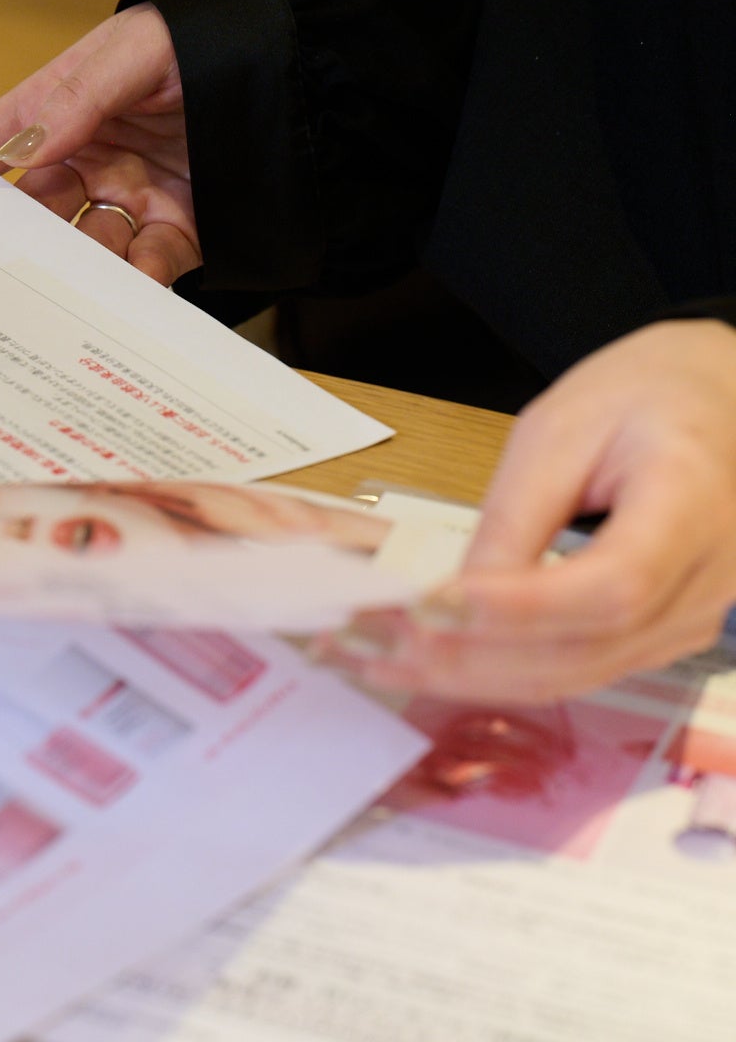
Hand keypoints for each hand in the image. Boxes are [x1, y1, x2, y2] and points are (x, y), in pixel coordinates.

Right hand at [0, 3, 200, 285]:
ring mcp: (130, 200)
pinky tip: (127, 292)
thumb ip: (76, 97)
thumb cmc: (203, 39)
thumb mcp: (135, 50)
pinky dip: (136, 285)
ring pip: (87, 249)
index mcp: (60, 112)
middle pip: (34, 214)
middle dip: (13, 242)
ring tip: (64, 289)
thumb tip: (19, 151)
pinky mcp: (178, 232)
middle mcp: (86, 162)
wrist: (301, 64)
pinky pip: (147, 268)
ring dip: (76, 269)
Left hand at [356, 320, 735, 700]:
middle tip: (371, 642)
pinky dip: (501, 670)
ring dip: (471, 675)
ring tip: (380, 657)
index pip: (613, 585)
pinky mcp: (661, 633)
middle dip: (468, 656)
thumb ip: (515, 517)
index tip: (430, 604)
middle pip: (587, 649)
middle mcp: (709, 576)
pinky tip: (435, 660)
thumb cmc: (643, 397)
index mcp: (694, 500)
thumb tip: (456, 598)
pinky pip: (580, 668)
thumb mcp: (562, 429)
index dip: (519, 608)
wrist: (713, 397)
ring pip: (577, 675)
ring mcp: (692, 615)